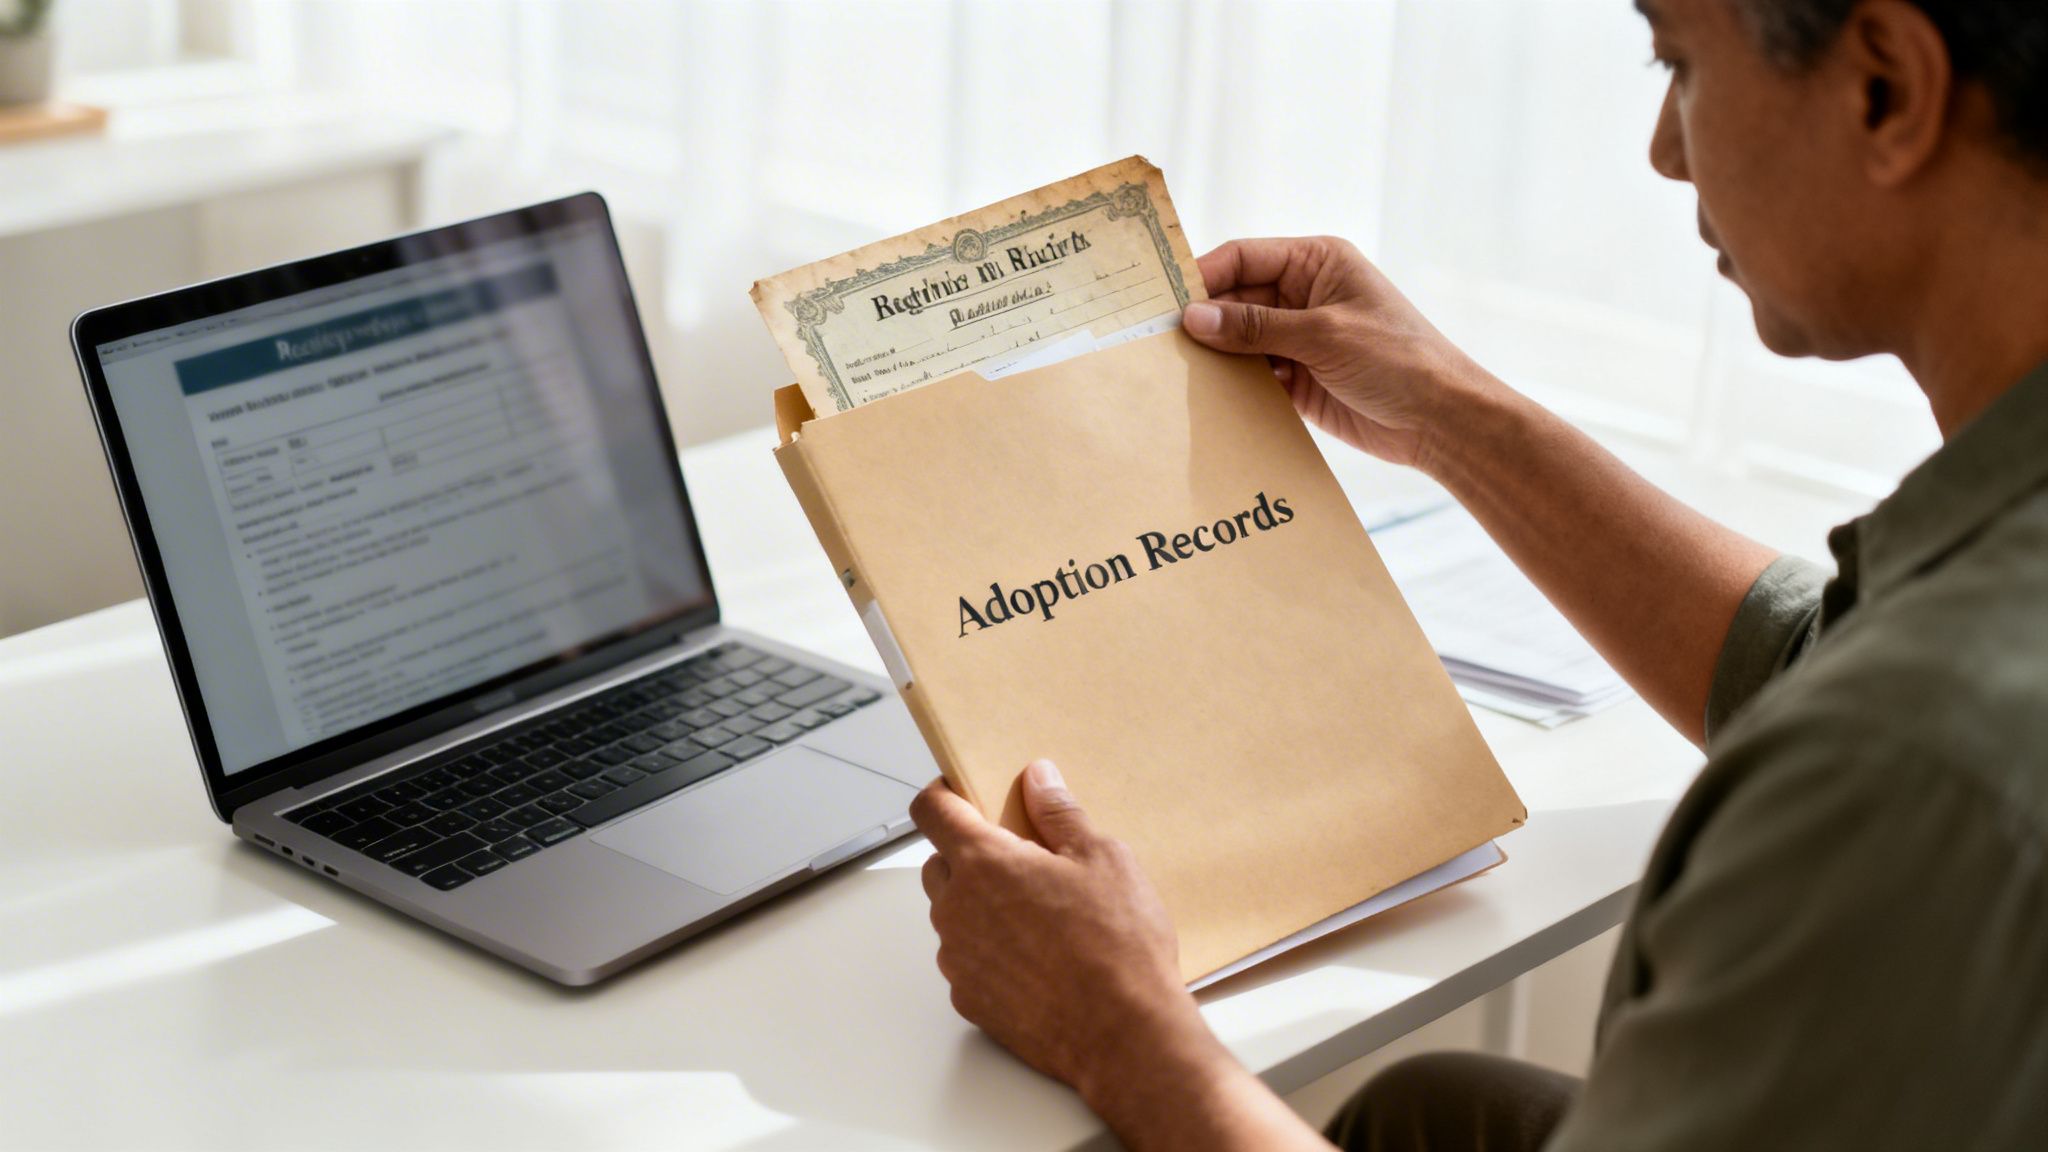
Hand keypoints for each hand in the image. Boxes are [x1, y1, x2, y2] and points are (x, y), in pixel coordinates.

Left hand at [911, 760, 1202, 1096]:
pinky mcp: (969, 999)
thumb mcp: (1103, 858)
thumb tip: (1040, 781)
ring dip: (980, 906)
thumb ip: (1060, 813)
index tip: (958, 793)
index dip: (941, 795)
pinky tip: (1037, 958)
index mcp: (984, 863)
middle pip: (939, 864)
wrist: (1123, 1033)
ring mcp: (958, 958)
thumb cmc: (1117, 948)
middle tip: (1021, 860)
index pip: (931, 811)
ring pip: (953, 914)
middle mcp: (957, 909)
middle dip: (969, 854)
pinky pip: (967, 960)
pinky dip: (990, 952)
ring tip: (1040, 916)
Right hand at [1182, 236, 1497, 470]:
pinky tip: (1207, 396)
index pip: (1245, 257)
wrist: (1439, 420)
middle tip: (1159, 343)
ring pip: (1238, 339)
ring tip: (1176, 372)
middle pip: (1235, 299)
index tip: (1165, 300)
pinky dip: (1232, 383)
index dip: (1204, 275)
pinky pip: (1251, 374)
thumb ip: (1255, 327)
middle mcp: (1303, 295)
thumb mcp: (1323, 335)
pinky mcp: (1296, 378)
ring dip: (1215, 355)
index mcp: (1316, 262)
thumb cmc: (1397, 360)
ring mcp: (1299, 337)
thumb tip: (1193, 317)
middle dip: (1204, 320)